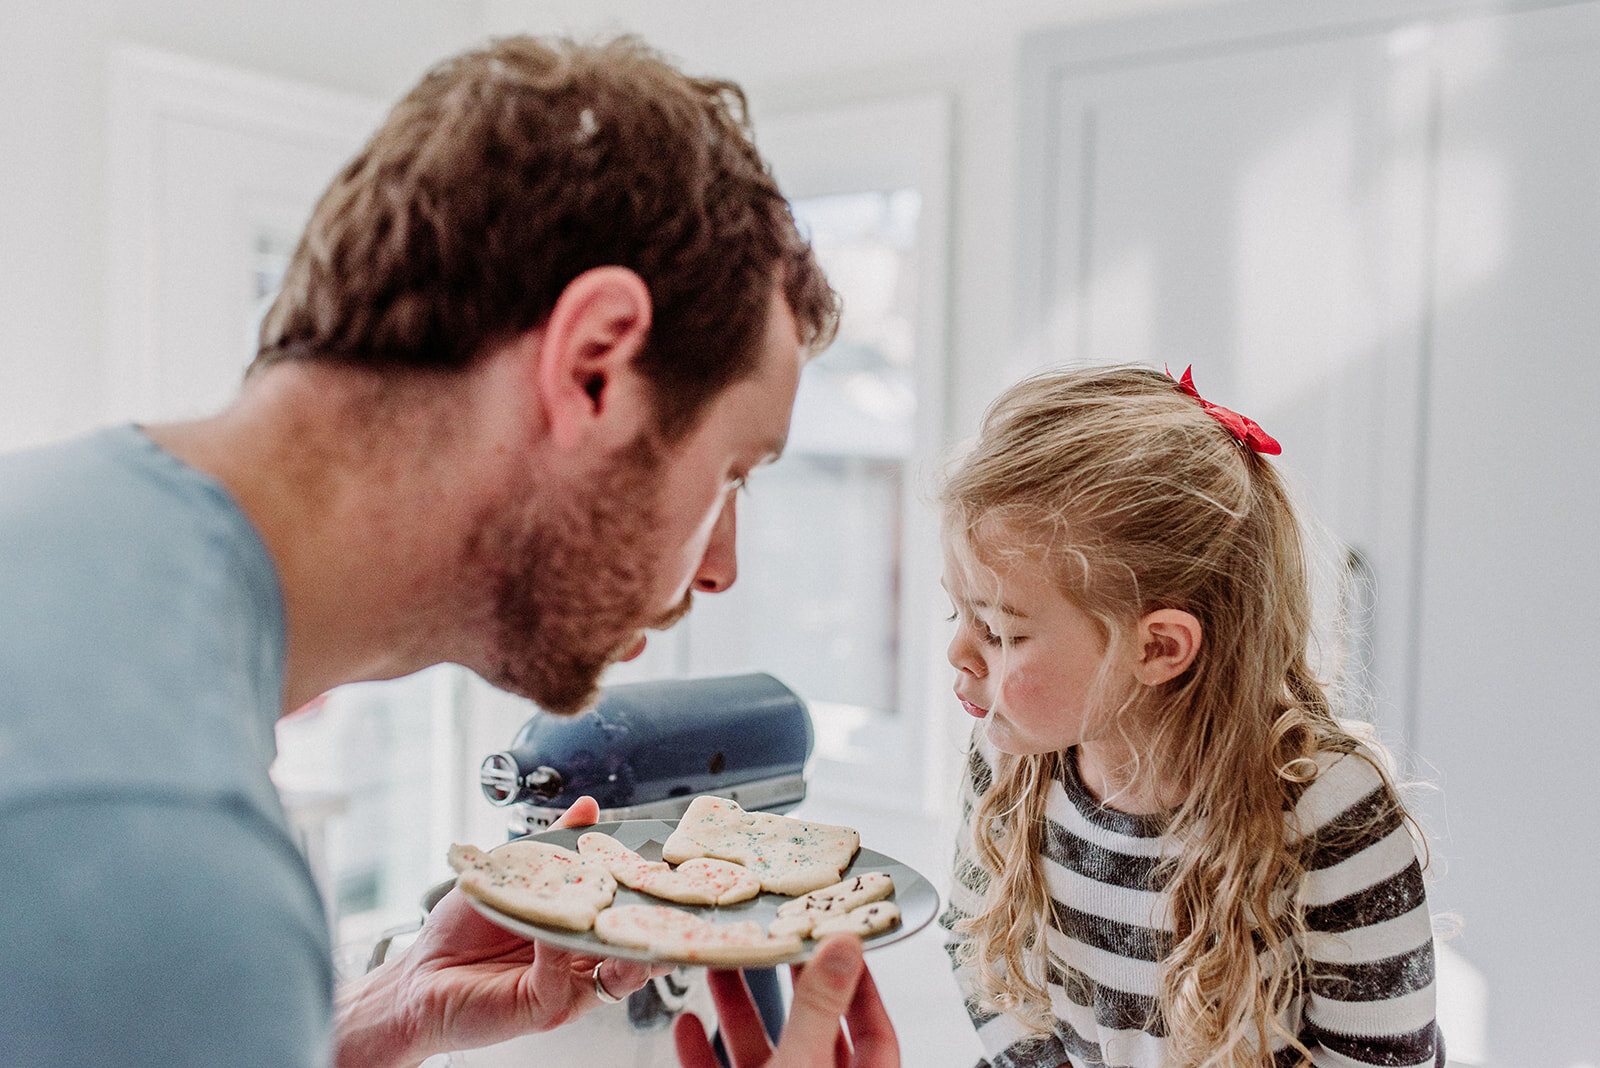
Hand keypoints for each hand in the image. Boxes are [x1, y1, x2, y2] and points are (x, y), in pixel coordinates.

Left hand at [333, 797, 655, 1066]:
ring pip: (618, 972)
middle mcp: (584, 964)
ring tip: (625, 913)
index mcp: (582, 932)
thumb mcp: (514, 873)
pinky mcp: (542, 1006)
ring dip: (625, 942)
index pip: (631, 914)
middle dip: (658, 922)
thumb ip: (556, 844)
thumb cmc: (462, 930)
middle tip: (671, 894)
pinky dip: (560, 949)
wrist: (417, 975)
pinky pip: (565, 979)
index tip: (669, 870)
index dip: (654, 896)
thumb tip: (589, 807)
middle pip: (637, 945)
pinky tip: (550, 928)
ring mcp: (568, 987)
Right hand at [673, 935, 899, 1067]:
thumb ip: (820, 1006)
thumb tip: (845, 946)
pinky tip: (685, 1023)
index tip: (839, 940)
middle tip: (778, 938)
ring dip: (736, 1007)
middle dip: (789, 981)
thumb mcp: (804, 1061)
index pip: (875, 1029)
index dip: (859, 982)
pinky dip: (700, 1050)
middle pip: (812, 1028)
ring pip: (760, 1048)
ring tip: (722, 964)